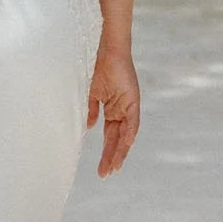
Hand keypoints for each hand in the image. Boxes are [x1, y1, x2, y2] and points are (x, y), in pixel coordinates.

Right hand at [87, 46, 139, 176]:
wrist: (102, 47)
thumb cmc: (94, 66)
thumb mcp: (89, 93)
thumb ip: (90, 110)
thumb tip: (90, 127)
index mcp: (111, 109)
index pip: (110, 136)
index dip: (106, 152)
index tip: (101, 170)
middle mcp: (121, 110)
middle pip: (117, 139)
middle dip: (112, 157)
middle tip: (105, 174)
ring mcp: (128, 105)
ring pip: (126, 134)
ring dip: (121, 150)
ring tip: (115, 166)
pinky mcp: (132, 98)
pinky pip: (133, 119)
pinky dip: (130, 131)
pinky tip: (126, 144)